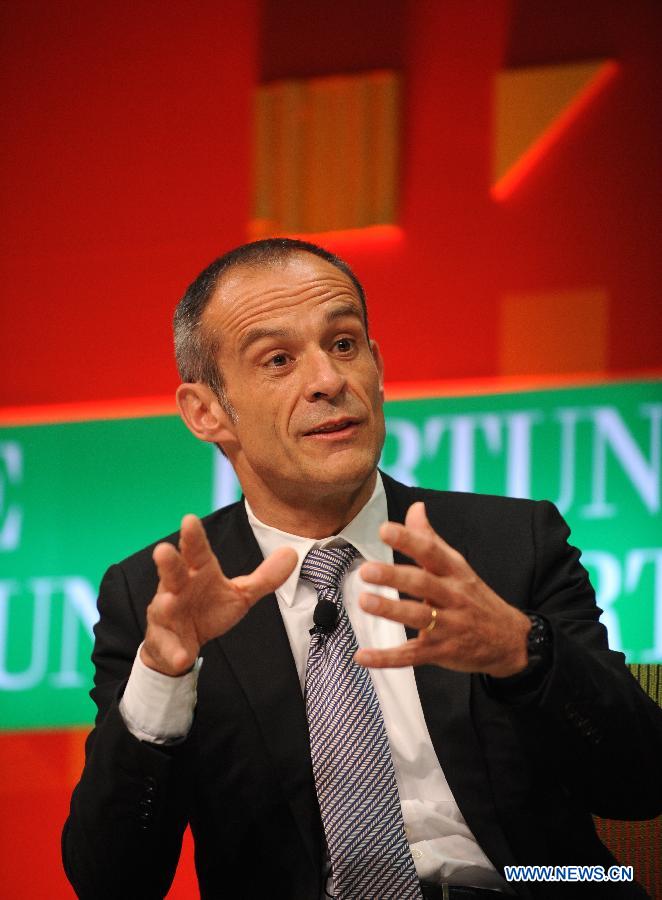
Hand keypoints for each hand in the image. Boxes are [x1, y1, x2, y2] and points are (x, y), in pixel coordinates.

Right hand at [142, 514, 296, 675]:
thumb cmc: (209, 610)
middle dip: (168, 562)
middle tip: (162, 550)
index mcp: (198, 573)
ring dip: (165, 604)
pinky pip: (170, 647)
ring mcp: (168, 614)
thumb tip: (292, 552)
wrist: (181, 645)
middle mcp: (177, 589)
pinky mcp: (165, 641)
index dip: (193, 537)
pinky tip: (183, 655)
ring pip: (163, 607)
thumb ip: (265, 577)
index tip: (189, 519)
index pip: (196, 552)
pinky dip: (176, 651)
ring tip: (169, 601)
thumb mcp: (241, 593)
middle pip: (172, 572)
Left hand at [354, 502, 530, 676]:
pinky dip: (387, 658)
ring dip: (391, 610)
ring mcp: (448, 626)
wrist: (511, 640)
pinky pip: (412, 655)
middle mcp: (453, 597)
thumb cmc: (475, 598)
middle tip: (366, 570)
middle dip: (394, 576)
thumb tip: (416, 507)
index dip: (408, 540)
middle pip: (423, 583)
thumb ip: (430, 539)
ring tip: (365, 601)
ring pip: (418, 617)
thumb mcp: (458, 567)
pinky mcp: (441, 651)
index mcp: (455, 572)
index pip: (432, 552)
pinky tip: (363, 656)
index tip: (385, 530)